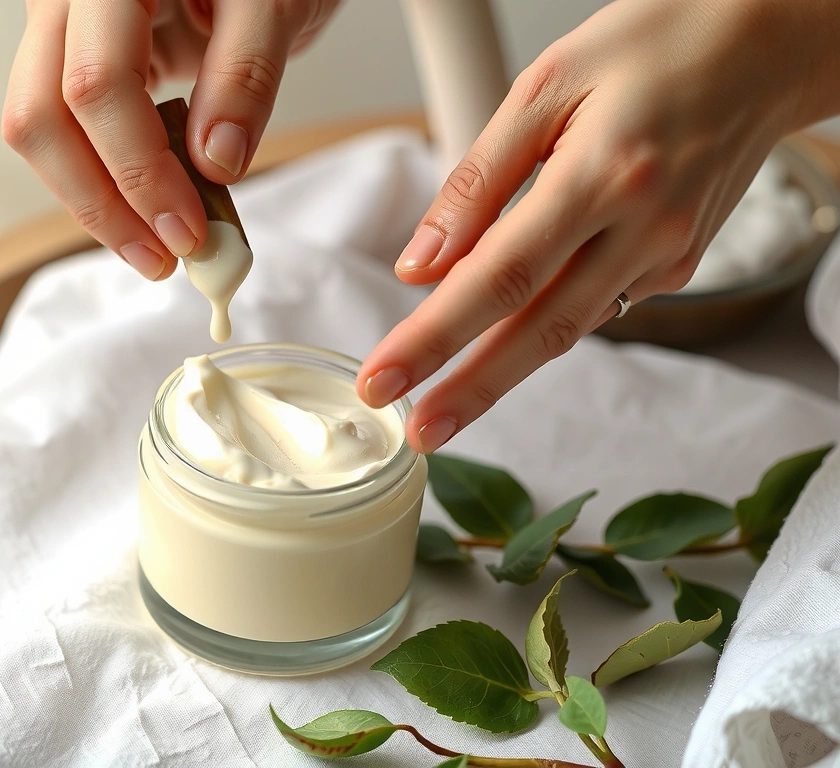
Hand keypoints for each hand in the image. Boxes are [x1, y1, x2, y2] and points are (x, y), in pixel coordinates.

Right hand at [3, 0, 336, 278]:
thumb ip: (244, 74)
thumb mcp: (274, 4)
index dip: (139, 170)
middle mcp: (67, 1)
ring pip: (42, 130)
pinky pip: (68, 128)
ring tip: (155, 249)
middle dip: (100, 203)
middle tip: (163, 259)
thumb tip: (214, 161)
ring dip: (94, 202)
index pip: (96, 86)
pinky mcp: (82, 59)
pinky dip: (103, 178)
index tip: (189, 230)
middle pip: (41, 117)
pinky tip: (144, 213)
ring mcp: (66, 30)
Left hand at [358, 0, 834, 453]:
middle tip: (417, 435)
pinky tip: (507, 332)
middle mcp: (643, 228)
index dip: (436, 337)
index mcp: (603, 174)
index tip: (385, 379)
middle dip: (469, 391)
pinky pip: (595, 306)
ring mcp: (668, 255)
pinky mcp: (678, 265)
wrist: (763, 46)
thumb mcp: (547, 85)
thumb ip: (478, 181)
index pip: (500, 277)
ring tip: (443, 409)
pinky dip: (543, 325)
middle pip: (539, 331)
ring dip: (501, 376)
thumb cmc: (651, 46)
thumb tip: (422, 265)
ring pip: (568, 331)